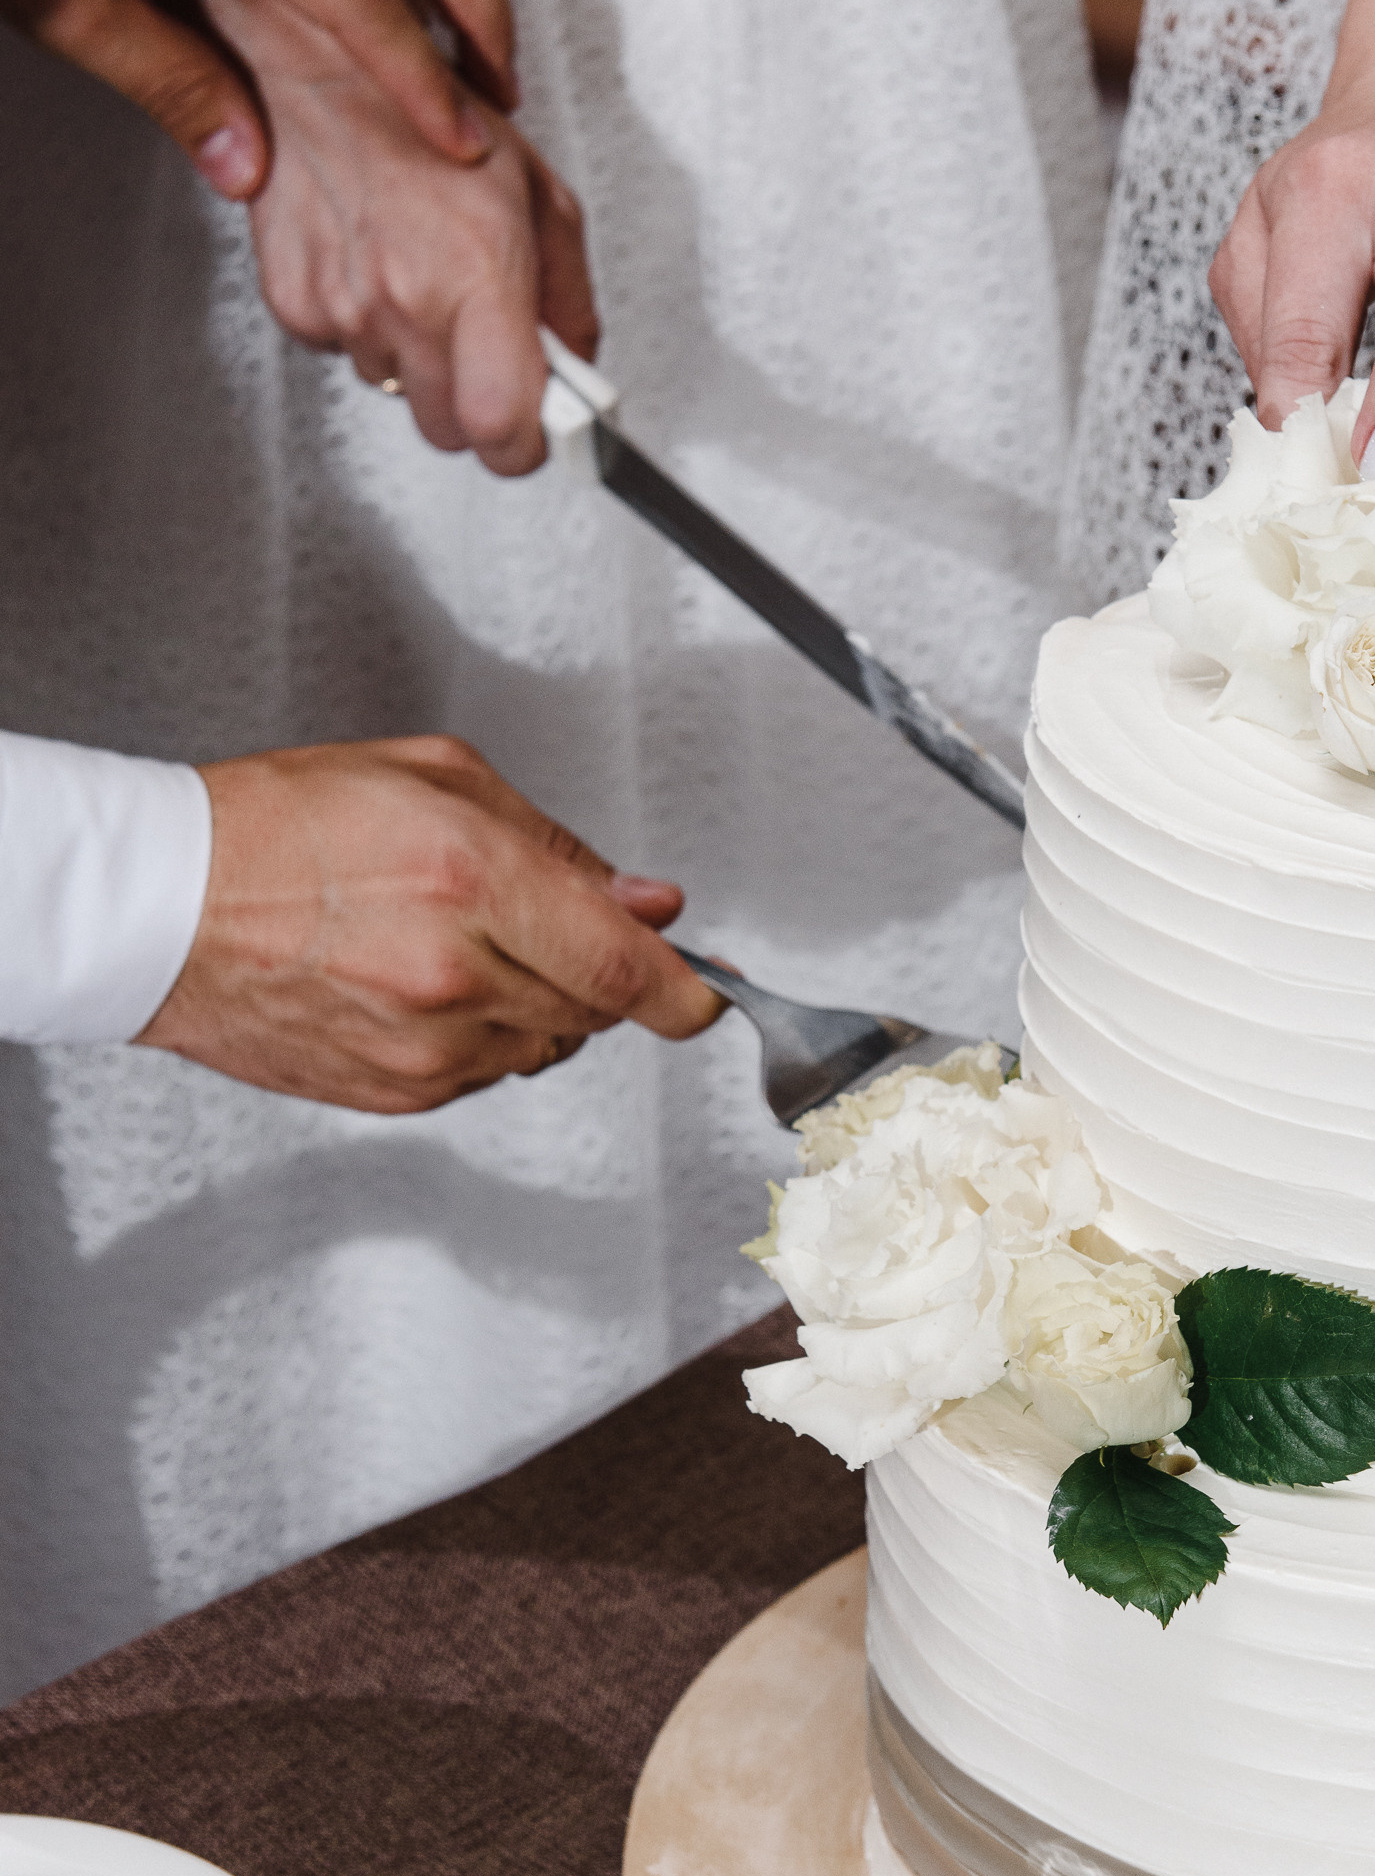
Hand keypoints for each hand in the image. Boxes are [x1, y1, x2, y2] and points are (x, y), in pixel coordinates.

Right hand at [137, 736, 723, 1113]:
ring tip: (460, 940)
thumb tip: (647, 902)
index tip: (712, 990)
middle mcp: (453, 976)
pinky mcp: (395, 1093)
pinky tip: (425, 981)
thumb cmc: (276, 829)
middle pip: (596, 1009)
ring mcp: (423, 1048)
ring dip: (537, 1000)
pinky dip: (484, 1033)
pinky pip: (488, 1073)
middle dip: (598, 970)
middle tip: (551, 924)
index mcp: (471, 883)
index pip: (628, 968)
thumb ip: (559, 846)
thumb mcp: (435, 782)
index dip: (689, 987)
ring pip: (546, 1045)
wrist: (162, 906)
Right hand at [205, 0, 594, 475]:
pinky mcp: (296, 305)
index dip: (527, 445)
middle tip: (489, 352)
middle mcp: (406, 299)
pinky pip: (348, 355)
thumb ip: (569, 295)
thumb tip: (578, 362)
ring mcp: (345, 308)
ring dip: (420, 359)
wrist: (320, 67)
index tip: (541, 432)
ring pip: (397, 392)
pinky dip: (369, 328)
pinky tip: (379, 268)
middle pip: (450, 431)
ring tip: (426, 281)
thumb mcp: (540, 194)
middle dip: (478, 405)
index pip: (503, 427)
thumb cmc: (431, 113)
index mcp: (477, 273)